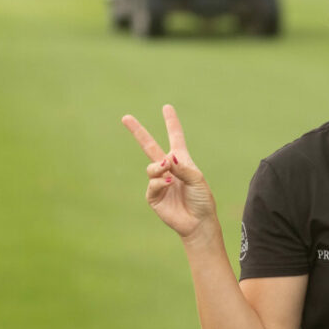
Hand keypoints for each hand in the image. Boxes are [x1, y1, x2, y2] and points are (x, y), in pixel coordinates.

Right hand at [122, 105, 216, 238]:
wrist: (198, 222)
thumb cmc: (202, 199)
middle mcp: (169, 169)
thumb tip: (167, 158)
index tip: (167, 107)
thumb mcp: (197, 179)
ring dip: (159, 167)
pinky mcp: (154, 196)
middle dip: (138, 132)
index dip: (171, 123)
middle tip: (126, 117)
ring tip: (168, 172)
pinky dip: (159, 183)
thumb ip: (183, 167)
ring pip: (151, 167)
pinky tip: (168, 184)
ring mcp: (159, 182)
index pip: (175, 137)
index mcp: (182, 161)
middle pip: (150, 147)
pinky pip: (152, 184)